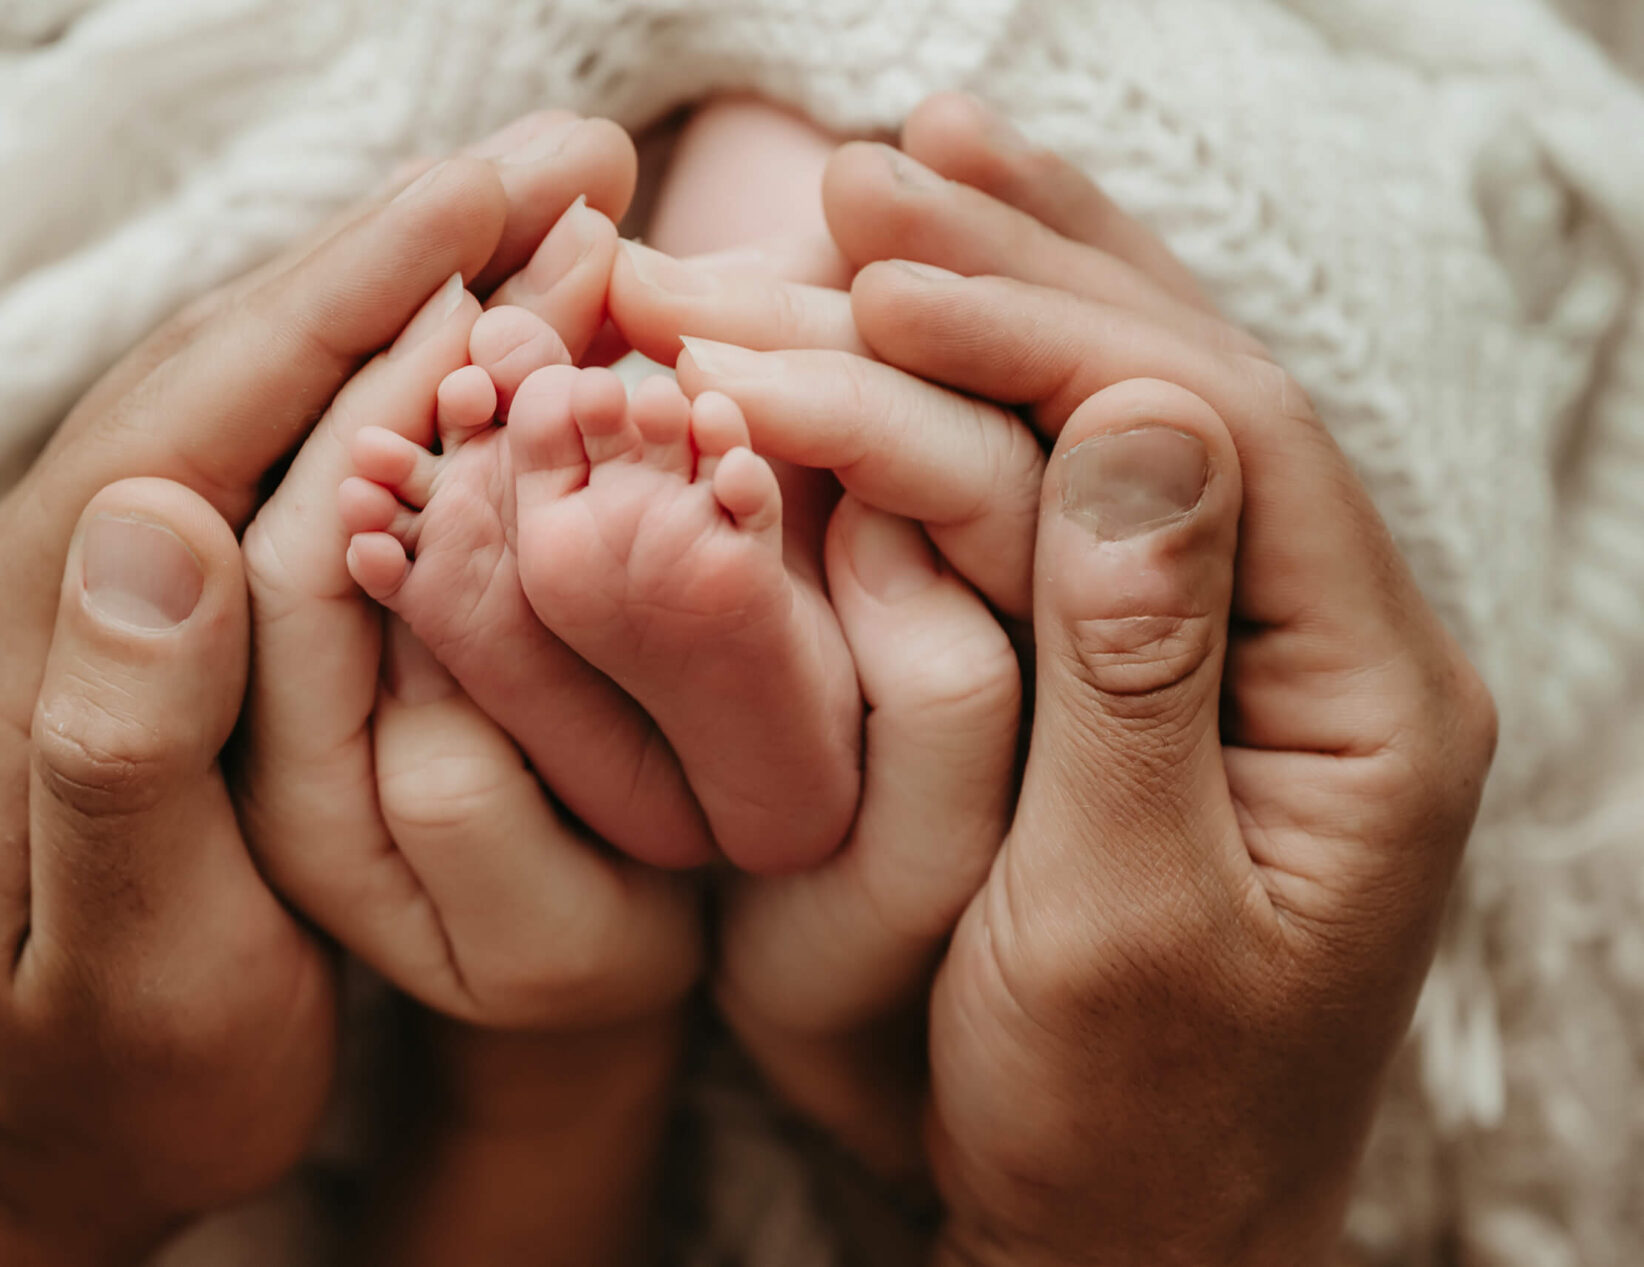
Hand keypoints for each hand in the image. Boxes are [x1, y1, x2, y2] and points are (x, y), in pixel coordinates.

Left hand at [0, 112, 631, 1264]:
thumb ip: (118, 744)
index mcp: (43, 631)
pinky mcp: (151, 603)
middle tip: (575, 160)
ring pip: (257, 382)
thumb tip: (153, 519)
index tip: (515, 195)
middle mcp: (55, 566)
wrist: (38, 1121)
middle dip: (408, 244)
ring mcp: (100, 575)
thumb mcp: (127, 949)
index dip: (368, 291)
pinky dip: (374, 368)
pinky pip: (269, 447)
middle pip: (237, 354)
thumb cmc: (118, 1066)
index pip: (214, 407)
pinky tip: (464, 338)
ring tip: (545, 214)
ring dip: (400, 284)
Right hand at [835, 95, 1495, 1263]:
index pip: (1221, 443)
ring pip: (1159, 414)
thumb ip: (1136, 670)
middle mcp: (1343, 644)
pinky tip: (957, 309)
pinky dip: (1024, 383)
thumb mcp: (1121, 917)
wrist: (1139, 1242)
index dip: (1050, 336)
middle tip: (875, 173)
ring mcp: (1269, 650)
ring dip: (1036, 287)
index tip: (883, 275)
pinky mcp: (1185, 669)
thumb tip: (1140, 420)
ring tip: (924, 170)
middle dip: (1032, 273)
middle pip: (1200, 391)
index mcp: (1370, 701)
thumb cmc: (1116, 1118)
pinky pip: (1110, 489)